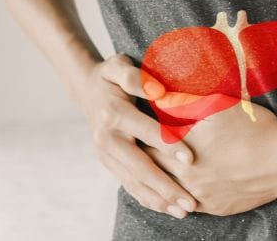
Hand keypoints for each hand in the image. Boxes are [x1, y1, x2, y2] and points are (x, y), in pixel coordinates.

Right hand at [71, 53, 198, 218]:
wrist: (85, 89)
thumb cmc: (111, 75)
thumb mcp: (118, 66)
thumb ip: (135, 76)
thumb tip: (157, 89)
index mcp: (113, 114)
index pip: (145, 132)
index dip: (168, 144)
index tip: (190, 159)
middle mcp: (107, 138)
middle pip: (139, 167)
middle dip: (166, 185)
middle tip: (190, 200)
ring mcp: (106, 154)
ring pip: (134, 182)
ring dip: (159, 199)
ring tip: (184, 210)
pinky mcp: (108, 163)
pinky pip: (129, 185)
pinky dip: (148, 198)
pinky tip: (168, 208)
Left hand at [143, 92, 276, 215]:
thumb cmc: (252, 128)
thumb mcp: (218, 106)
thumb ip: (185, 100)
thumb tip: (160, 93)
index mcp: (180, 149)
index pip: (147, 143)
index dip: (140, 135)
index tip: (136, 128)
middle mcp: (184, 175)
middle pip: (152, 170)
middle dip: (144, 160)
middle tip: (136, 151)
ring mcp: (199, 195)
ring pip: (167, 192)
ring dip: (158, 183)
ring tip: (150, 174)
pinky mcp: (214, 207)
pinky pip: (186, 206)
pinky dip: (177, 199)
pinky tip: (175, 193)